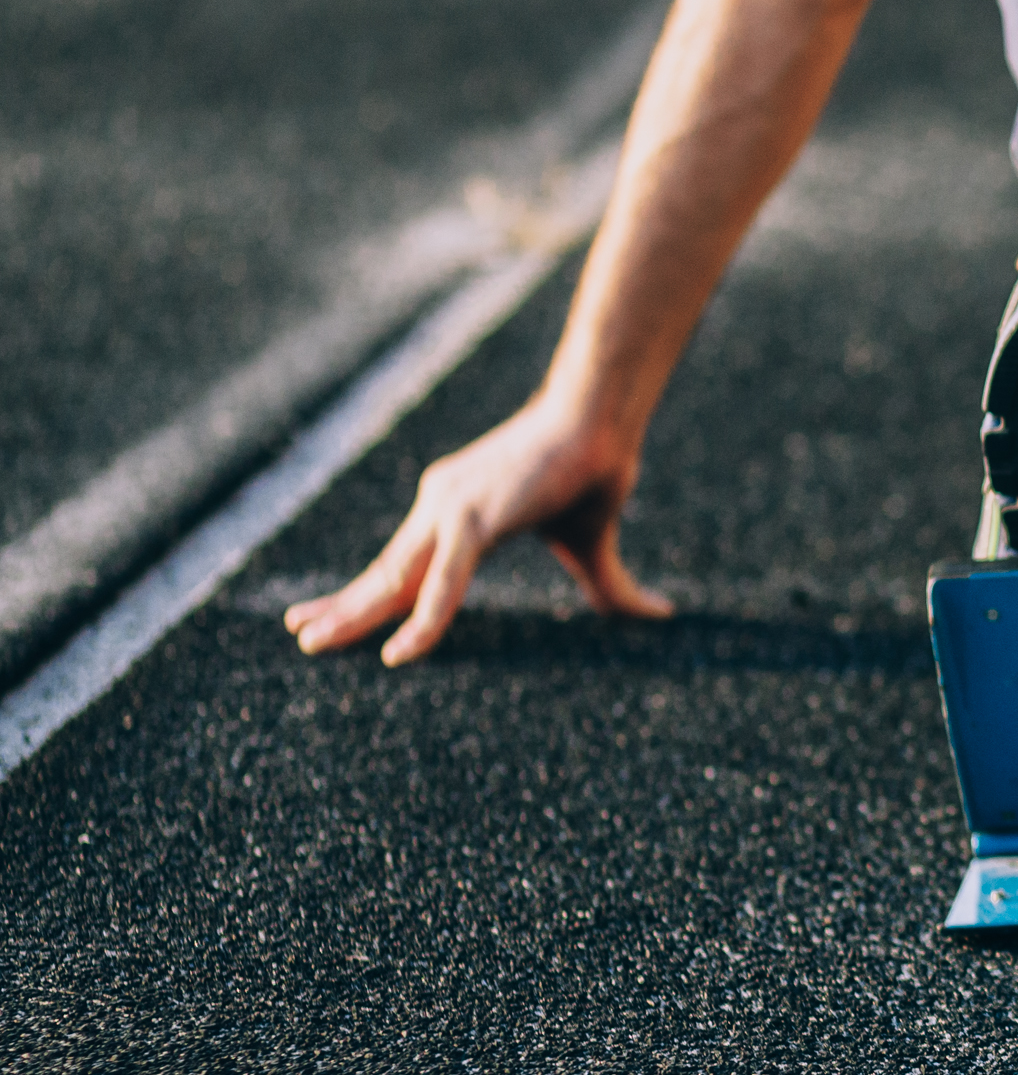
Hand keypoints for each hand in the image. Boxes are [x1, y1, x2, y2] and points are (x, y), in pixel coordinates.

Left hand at [282, 399, 671, 664]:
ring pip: (393, 577)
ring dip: (353, 612)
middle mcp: (441, 505)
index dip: (370, 593)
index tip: (330, 613)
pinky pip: (441, 580)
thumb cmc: (598, 470)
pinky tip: (402, 653)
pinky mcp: (473, 516)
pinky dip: (423, 618)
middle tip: (302, 634)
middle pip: (385, 570)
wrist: (603, 421)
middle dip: (342, 605)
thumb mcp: (592, 544)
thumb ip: (607, 588)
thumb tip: (659, 615)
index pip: (404, 563)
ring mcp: (450, 508)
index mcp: (459, 510)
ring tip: (312, 641)